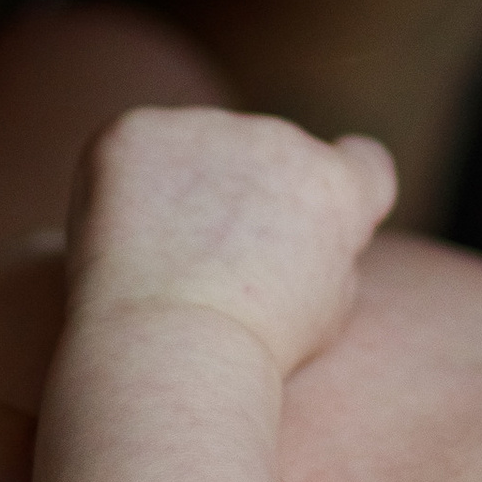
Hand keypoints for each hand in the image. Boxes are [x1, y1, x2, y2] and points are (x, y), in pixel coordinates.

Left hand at [66, 107, 396, 375]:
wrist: (168, 352)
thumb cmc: (251, 352)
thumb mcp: (327, 310)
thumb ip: (329, 251)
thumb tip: (308, 226)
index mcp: (337, 185)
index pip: (361, 160)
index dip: (339, 185)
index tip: (308, 212)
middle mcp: (282, 140)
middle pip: (269, 157)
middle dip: (247, 193)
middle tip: (209, 263)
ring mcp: (208, 129)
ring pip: (199, 148)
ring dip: (186, 184)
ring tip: (162, 259)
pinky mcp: (138, 131)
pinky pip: (137, 146)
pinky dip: (126, 183)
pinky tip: (120, 237)